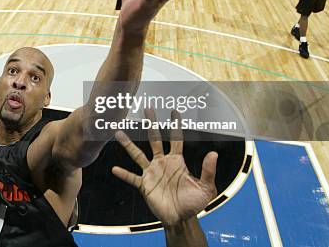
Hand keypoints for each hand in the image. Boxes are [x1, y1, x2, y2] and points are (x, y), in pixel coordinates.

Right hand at [112, 110, 217, 226]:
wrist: (181, 219)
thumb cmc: (194, 203)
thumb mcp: (206, 188)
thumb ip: (208, 171)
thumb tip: (214, 153)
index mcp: (177, 161)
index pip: (176, 138)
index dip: (176, 125)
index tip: (174, 111)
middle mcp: (162, 163)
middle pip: (155, 139)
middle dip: (151, 124)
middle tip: (148, 109)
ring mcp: (151, 173)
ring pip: (138, 155)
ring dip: (128, 144)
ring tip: (118, 133)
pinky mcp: (144, 185)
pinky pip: (132, 177)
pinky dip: (124, 174)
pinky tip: (115, 169)